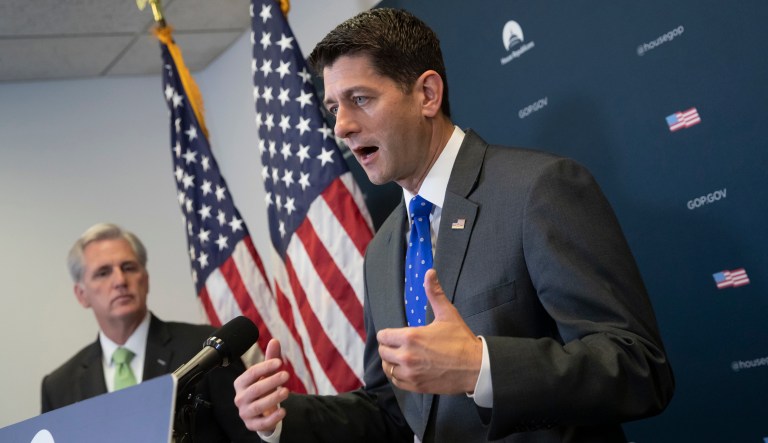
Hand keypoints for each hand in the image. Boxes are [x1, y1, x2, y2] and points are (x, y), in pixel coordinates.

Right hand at [233, 339, 290, 432]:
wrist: (260, 412)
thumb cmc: (263, 389)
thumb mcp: (267, 374)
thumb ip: (271, 359)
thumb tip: (274, 341)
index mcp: (241, 383)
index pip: (251, 373)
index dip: (265, 367)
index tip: (280, 362)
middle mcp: (240, 398)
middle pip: (255, 389)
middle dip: (271, 381)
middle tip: (287, 375)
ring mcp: (245, 412)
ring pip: (258, 406)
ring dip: (272, 398)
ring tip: (287, 391)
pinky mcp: (252, 425)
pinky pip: (261, 423)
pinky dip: (272, 418)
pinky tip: (283, 411)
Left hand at [377, 269, 482, 393]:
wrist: (476, 367)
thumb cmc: (461, 340)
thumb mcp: (447, 314)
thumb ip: (434, 293)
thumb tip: (430, 273)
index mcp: (410, 337)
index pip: (383, 336)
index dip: (388, 334)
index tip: (395, 335)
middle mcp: (406, 356)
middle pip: (383, 352)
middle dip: (389, 347)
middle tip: (399, 345)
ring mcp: (410, 373)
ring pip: (387, 368)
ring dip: (392, 362)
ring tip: (402, 357)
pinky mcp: (416, 386)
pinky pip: (396, 382)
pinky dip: (398, 376)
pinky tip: (407, 369)